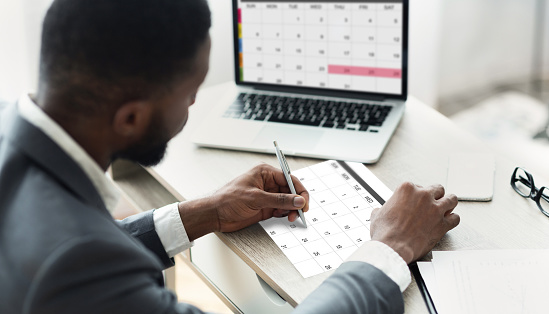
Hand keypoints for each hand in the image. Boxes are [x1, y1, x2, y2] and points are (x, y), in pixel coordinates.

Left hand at [177, 164, 308, 240]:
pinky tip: (285, 217)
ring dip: (292, 209)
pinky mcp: (265, 207)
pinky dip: (285, 214)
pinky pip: (281, 209)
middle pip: (291, 190)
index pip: (289, 179)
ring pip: (288, 201)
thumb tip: (298, 200)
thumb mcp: (256, 198)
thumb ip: (279, 200)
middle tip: (301, 212)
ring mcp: (267, 196)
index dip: (299, 190)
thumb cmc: (228, 200)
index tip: (305, 202)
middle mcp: (268, 183)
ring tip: (291, 217)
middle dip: (297, 201)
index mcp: (265, 173)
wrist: (215, 214)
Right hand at [370, 182, 459, 263]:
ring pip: (451, 199)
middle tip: (433, 202)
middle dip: (436, 196)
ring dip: (449, 203)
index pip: (418, 186)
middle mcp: (423, 196)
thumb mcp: (378, 214)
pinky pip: (455, 218)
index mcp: (407, 189)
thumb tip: (379, 211)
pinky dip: (453, 220)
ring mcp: (435, 209)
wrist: (392, 246)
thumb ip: (383, 209)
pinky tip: (449, 222)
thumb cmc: (385, 231)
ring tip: (447, 207)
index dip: (417, 195)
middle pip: (437, 189)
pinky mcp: (442, 224)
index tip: (416, 201)